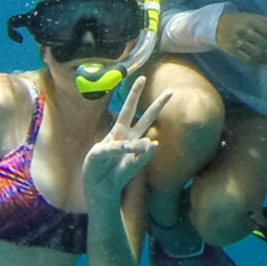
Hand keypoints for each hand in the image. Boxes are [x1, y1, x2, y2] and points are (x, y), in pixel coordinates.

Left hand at [83, 77, 170, 204]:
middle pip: (145, 117)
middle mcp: (129, 137)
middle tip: (171, 91)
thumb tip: (124, 147)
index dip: (134, 94)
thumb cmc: (95, 167)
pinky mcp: (135, 164)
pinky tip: (153, 144)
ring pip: (148, 135)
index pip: (127, 109)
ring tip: (155, 131)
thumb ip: (109, 148)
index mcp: (117, 131)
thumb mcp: (95, 154)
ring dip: (151, 130)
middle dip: (158, 104)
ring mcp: (134, 150)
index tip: (142, 78)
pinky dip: (148, 150)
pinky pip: (143, 155)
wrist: (98, 187)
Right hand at [216, 11, 266, 64]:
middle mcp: (245, 31)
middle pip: (265, 44)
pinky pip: (247, 59)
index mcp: (252, 21)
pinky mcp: (232, 51)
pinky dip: (257, 62)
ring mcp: (238, 42)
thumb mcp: (252, 16)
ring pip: (257, 53)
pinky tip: (262, 63)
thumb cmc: (237, 20)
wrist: (215, 26)